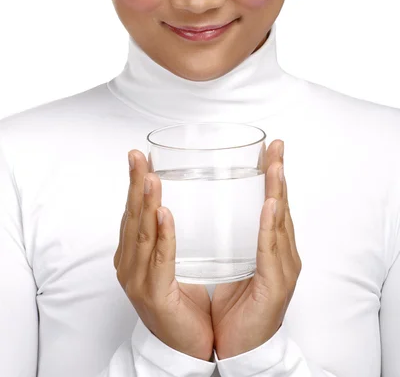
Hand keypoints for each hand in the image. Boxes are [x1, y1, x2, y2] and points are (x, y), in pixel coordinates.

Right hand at [113, 149, 213, 361]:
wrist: (187, 347)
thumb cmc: (182, 305)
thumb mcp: (168, 263)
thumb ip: (164, 238)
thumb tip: (169, 205)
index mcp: (131, 256)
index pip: (130, 212)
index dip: (134, 183)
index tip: (139, 157)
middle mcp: (129, 266)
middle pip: (131, 217)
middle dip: (134, 184)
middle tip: (138, 157)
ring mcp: (138, 281)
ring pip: (142, 234)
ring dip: (146, 203)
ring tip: (150, 177)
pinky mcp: (155, 294)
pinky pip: (160, 259)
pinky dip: (162, 235)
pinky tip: (164, 214)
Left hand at [211, 139, 301, 359]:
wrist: (239, 350)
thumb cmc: (235, 309)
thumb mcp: (234, 264)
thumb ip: (233, 239)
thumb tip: (212, 211)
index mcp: (272, 249)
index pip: (273, 203)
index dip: (272, 175)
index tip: (269, 148)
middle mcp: (283, 255)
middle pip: (281, 207)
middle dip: (278, 174)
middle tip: (275, 147)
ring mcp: (283, 270)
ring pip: (280, 223)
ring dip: (277, 191)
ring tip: (274, 165)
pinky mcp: (275, 287)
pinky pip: (270, 252)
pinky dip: (270, 226)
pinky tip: (270, 205)